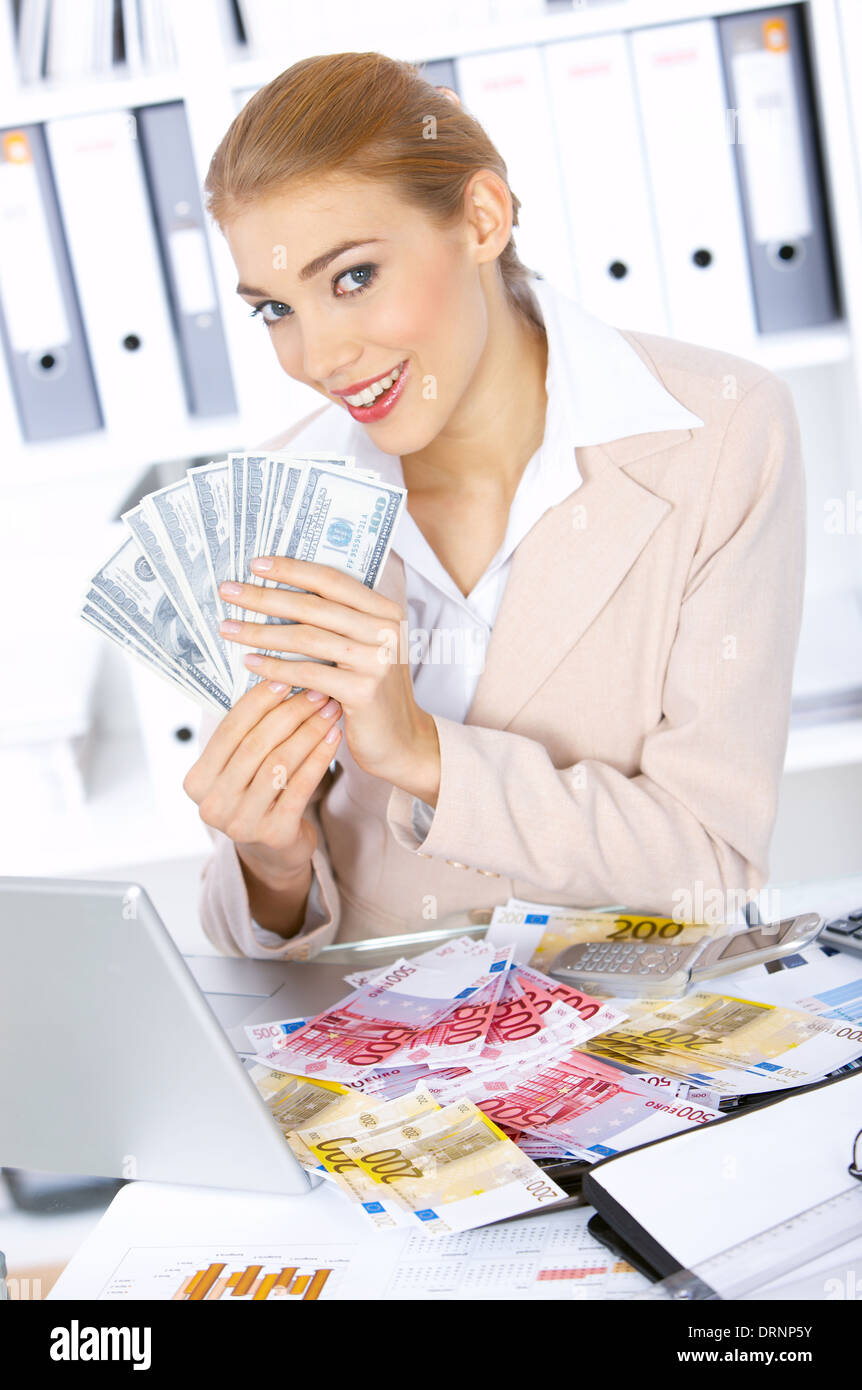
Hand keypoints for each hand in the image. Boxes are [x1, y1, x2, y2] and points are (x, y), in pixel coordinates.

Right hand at [182, 675, 342, 887]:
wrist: (273, 850)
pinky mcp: (274, 834)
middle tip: (317, 692)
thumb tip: (273, 673)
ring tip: (330, 710)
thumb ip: (245, 733)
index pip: (229, 730)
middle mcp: (212, 804)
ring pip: (280, 763)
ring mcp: (242, 822)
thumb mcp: (240, 768)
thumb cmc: (258, 795)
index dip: (259, 701)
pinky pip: (301, 786)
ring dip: (309, 731)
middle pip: (256, 745)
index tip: (286, 677)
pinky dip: (320, 757)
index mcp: (197, 781)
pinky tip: (334, 736)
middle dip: (290, 713)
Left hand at [218, 556, 440, 801]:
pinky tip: (250, 662)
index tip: (255, 564)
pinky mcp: (364, 691)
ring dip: (260, 632)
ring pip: (306, 638)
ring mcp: (377, 660)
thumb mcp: (365, 647)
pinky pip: (308, 673)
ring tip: (229, 628)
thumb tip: (280, 594)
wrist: (403, 740)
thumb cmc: (374, 690)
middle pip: (313, 606)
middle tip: (228, 591)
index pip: (332, 580)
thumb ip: (339, 621)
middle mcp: (386, 630)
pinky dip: (275, 667)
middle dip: (264, 597)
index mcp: (385, 610)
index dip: (292, 570)